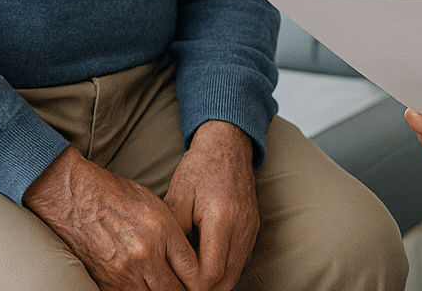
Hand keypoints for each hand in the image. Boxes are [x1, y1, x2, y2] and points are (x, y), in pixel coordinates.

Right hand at [24, 146, 198, 290]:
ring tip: (163, 286)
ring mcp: (124, 271)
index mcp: (161, 231)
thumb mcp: (154, 205)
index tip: (199, 281)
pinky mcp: (106, 282)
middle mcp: (145, 254)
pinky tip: (143, 286)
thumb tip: (187, 259)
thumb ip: (173, 234)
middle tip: (184, 287)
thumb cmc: (115, 195)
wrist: (74, 195)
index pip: (193, 270)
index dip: (199, 280)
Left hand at [163, 121, 259, 290]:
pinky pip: (240, 262)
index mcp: (222, 220)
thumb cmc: (199, 167)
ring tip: (190, 278)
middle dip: (203, 289)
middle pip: (226, 281)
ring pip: (235, 274)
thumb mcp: (177, 196)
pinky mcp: (252, 229)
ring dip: (214, 282)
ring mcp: (250, 230)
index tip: (173, 282)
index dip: (190, 285)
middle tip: (180, 285)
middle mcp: (241, 228)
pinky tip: (205, 264)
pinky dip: (224, 270)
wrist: (227, 145)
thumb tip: (168, 264)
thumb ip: (174, 233)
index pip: (210, 273)